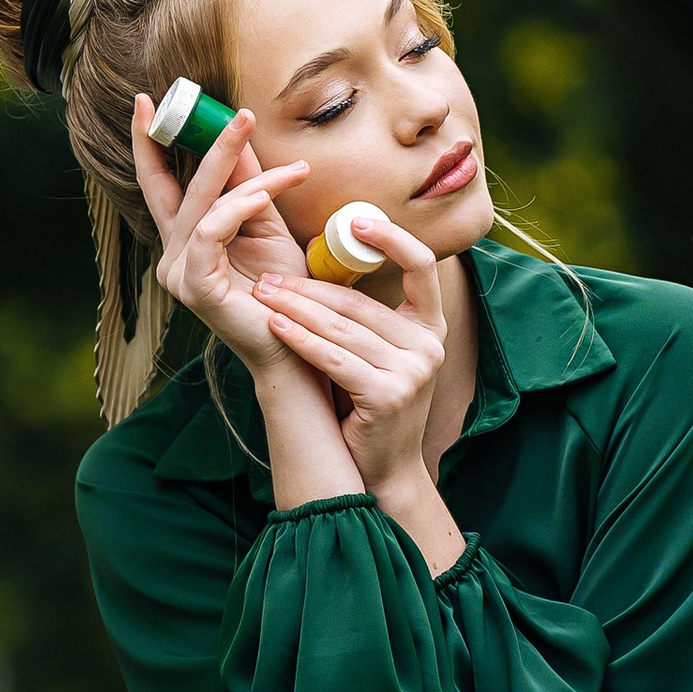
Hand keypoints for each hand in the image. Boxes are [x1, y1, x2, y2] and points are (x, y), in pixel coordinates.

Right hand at [129, 95, 311, 374]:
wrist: (298, 346)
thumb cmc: (285, 293)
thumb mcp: (268, 226)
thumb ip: (251, 186)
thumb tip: (240, 135)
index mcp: (184, 242)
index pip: (160, 185)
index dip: (147, 144)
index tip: (146, 102)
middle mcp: (173, 257)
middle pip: (174, 187)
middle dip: (196, 140)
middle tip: (233, 111)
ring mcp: (179, 274)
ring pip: (203, 205)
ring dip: (238, 169)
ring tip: (280, 155)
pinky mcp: (196, 287)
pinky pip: (212, 231)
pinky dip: (240, 206)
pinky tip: (268, 193)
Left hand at [249, 211, 448, 506]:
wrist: (383, 469)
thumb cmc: (369, 404)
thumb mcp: (377, 354)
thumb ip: (362, 316)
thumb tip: (322, 262)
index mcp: (430, 326)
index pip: (421, 267)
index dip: (392, 239)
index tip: (357, 222)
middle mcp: (428, 345)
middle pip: (360, 303)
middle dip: (308, 287)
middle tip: (269, 275)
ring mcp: (412, 372)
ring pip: (342, 329)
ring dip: (296, 309)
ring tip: (262, 294)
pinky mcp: (387, 396)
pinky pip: (334, 358)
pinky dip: (301, 340)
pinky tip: (274, 326)